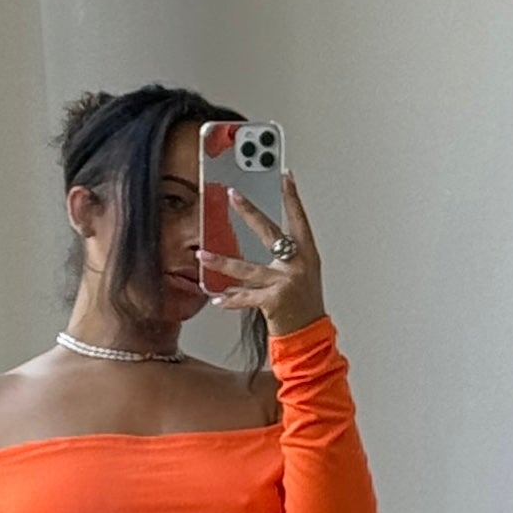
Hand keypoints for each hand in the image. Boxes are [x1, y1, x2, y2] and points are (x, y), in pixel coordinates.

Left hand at [199, 169, 324, 336]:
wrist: (310, 336)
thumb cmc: (303, 306)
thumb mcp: (300, 277)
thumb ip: (282, 259)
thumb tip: (258, 245)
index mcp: (307, 255)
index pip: (298, 219)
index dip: (292, 197)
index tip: (285, 176)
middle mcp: (298, 265)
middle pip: (270, 232)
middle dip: (249, 212)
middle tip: (234, 195)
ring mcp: (286, 283)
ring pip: (247, 269)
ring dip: (222, 263)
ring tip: (202, 256)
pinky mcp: (275, 301)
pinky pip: (246, 297)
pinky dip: (230, 299)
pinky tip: (218, 298)